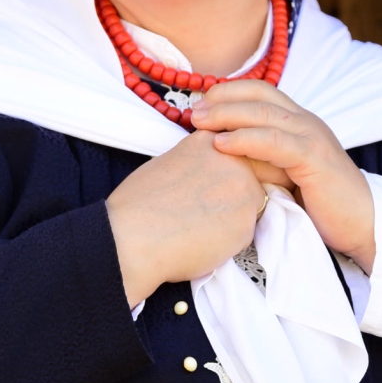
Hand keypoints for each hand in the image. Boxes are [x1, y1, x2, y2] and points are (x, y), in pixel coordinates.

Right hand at [105, 133, 266, 307]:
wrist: (131, 236)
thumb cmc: (138, 204)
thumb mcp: (169, 162)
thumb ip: (198, 163)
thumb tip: (208, 176)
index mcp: (210, 141)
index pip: (234, 154)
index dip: (221, 176)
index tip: (206, 189)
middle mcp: (233, 160)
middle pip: (248, 178)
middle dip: (233, 194)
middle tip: (202, 211)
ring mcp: (244, 191)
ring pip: (249, 207)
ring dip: (233, 217)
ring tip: (199, 226)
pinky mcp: (246, 224)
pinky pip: (244, 234)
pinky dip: (227, 241)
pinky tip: (202, 241)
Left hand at [189, 79, 375, 271]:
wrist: (361, 226)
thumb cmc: (319, 205)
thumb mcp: (283, 174)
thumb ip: (260, 158)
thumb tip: (217, 151)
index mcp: (298, 122)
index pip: (260, 91)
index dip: (227, 92)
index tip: (197, 105)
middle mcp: (306, 122)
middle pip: (259, 95)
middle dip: (221, 98)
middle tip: (192, 112)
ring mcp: (313, 137)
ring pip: (265, 114)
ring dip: (228, 114)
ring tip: (199, 122)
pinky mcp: (316, 159)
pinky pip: (276, 142)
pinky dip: (246, 139)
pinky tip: (222, 144)